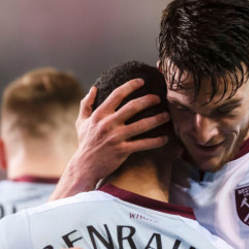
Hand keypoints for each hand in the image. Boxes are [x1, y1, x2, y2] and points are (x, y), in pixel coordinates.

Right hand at [51, 79, 170, 198]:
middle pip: (132, 107)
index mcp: (99, 115)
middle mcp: (108, 124)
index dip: (130, 86)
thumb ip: (86, 104)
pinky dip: (156, 141)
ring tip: (167, 116)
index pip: (116, 95)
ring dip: (157, 119)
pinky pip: (143, 144)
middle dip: (148, 100)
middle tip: (158, 98)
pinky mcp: (122, 151)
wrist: (84, 167)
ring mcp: (116, 137)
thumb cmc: (85, 144)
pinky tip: (165, 139)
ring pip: (141, 125)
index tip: (142, 81)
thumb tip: (94, 88)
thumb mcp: (81, 122)